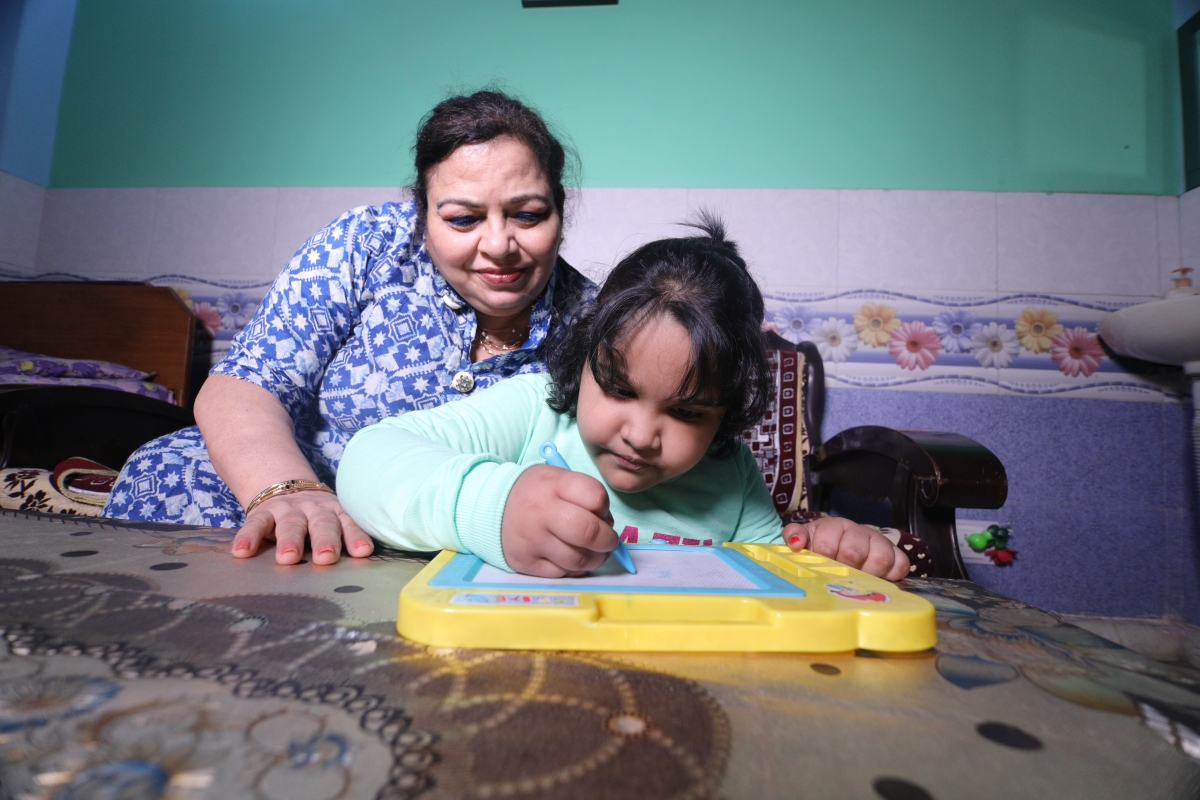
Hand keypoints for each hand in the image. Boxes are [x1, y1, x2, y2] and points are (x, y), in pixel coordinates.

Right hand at [231, 490, 374, 565]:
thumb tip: (360, 568)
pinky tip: (241, 551)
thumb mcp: (334, 522)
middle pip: (322, 523)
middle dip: (325, 540)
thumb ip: (343, 540)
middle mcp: (315, 510)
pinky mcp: (263, 513)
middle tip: (326, 557)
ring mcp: (288, 510)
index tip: (362, 552)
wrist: (286, 488)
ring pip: (291, 523)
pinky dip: (248, 536)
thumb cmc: (317, 518)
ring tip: (288, 557)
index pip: (349, 524)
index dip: (356, 537)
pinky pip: (256, 523)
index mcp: (336, 513)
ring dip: (290, 540)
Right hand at [501, 466, 617, 576]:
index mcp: (553, 485)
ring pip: (578, 560)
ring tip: (593, 552)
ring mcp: (532, 540)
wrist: (492, 507)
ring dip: (595, 559)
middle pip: (589, 533)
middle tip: (608, 541)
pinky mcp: (526, 563)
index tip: (601, 513)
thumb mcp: (558, 479)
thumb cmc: (536, 493)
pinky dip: (574, 569)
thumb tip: (608, 527)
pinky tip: (571, 558)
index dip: (605, 508)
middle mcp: (541, 513)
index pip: (596, 497)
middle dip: (608, 540)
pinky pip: (562, 573)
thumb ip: (585, 496)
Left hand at [784, 518, 909, 580]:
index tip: (823, 566)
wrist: (843, 548)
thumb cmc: (820, 546)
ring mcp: (878, 542)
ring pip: (881, 557)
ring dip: (868, 573)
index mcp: (833, 527)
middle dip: (845, 567)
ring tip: (859, 580)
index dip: (824, 557)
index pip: (828, 542)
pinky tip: (879, 579)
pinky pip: (901, 564)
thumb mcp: (804, 539)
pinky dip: (891, 575)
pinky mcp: (895, 554)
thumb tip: (796, 542)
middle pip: (854, 550)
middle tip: (841, 575)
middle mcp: (858, 531)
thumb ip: (794, 535)